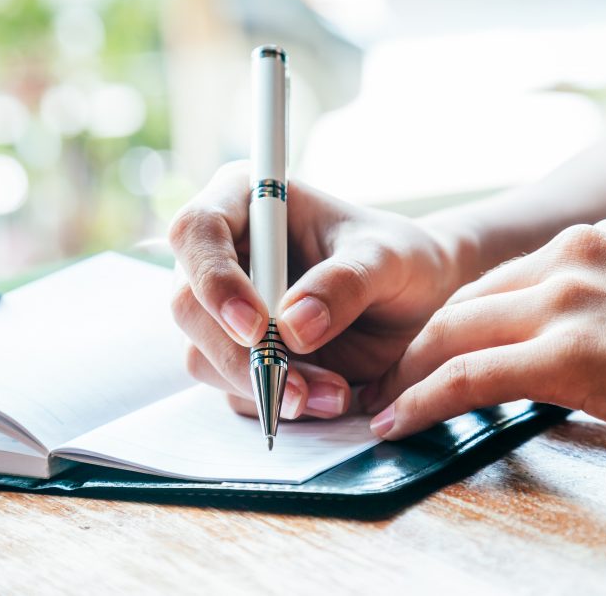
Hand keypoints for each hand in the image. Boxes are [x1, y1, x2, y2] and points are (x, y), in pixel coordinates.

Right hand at [168, 161, 475, 420]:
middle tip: (295, 387)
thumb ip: (344, 283)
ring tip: (334, 394)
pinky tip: (327, 398)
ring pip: (204, 356)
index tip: (256, 326)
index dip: (214, 279)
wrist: (417, 302)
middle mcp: (223, 254)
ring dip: (264, 386)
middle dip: (239, 353)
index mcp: (246, 202)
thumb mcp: (387, 259)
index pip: (197, 231)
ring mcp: (223, 310)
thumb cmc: (399, 259)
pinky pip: (234, 389)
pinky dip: (276, 402)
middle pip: (188, 305)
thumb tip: (293, 327)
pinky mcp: (237, 355)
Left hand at [362, 218, 605, 472]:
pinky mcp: (567, 351)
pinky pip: (468, 376)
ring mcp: (566, 299)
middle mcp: (570, 256)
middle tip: (386, 382)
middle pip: (463, 304)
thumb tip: (545, 347)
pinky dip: (423, 401)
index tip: (425, 353)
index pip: (495, 282)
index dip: (451, 322)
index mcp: (590, 241)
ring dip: (407, 377)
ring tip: (381, 407)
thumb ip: (593, 306)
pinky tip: (399, 423)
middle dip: (417, 347)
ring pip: (453, 335)